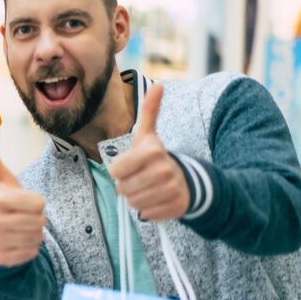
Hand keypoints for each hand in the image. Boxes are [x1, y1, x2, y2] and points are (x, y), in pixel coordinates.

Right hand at [0, 137, 46, 266]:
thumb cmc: (4, 202)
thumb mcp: (2, 180)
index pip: (39, 204)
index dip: (36, 203)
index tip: (22, 202)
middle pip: (40, 222)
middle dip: (36, 219)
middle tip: (22, 217)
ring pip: (38, 238)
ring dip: (34, 234)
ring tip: (20, 229)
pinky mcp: (3, 258)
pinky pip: (32, 253)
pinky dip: (30, 248)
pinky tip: (17, 242)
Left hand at [109, 85, 188, 221]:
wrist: (185, 180)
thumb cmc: (156, 157)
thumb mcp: (148, 135)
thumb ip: (149, 110)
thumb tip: (159, 84)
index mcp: (153, 151)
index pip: (115, 170)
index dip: (118, 170)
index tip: (130, 165)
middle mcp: (164, 170)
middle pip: (123, 188)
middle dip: (126, 185)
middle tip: (139, 178)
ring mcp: (172, 190)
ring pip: (134, 203)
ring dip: (136, 198)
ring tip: (148, 188)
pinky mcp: (176, 208)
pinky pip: (146, 215)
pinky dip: (148, 210)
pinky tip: (157, 199)